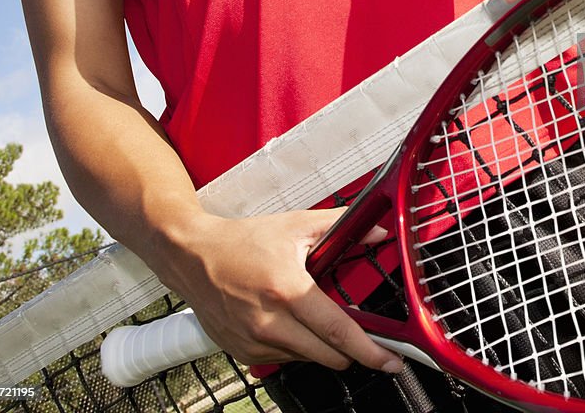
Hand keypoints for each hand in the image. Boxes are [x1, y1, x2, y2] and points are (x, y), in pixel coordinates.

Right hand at [159, 208, 402, 371]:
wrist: (193, 256)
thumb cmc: (243, 240)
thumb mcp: (296, 225)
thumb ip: (340, 226)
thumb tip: (378, 229)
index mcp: (287, 290)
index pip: (337, 330)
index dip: (369, 350)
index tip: (391, 360)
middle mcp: (269, 322)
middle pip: (328, 355)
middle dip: (353, 350)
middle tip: (367, 338)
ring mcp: (254, 341)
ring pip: (308, 359)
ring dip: (323, 346)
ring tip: (317, 316)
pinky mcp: (242, 352)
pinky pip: (285, 358)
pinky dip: (298, 346)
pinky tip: (292, 321)